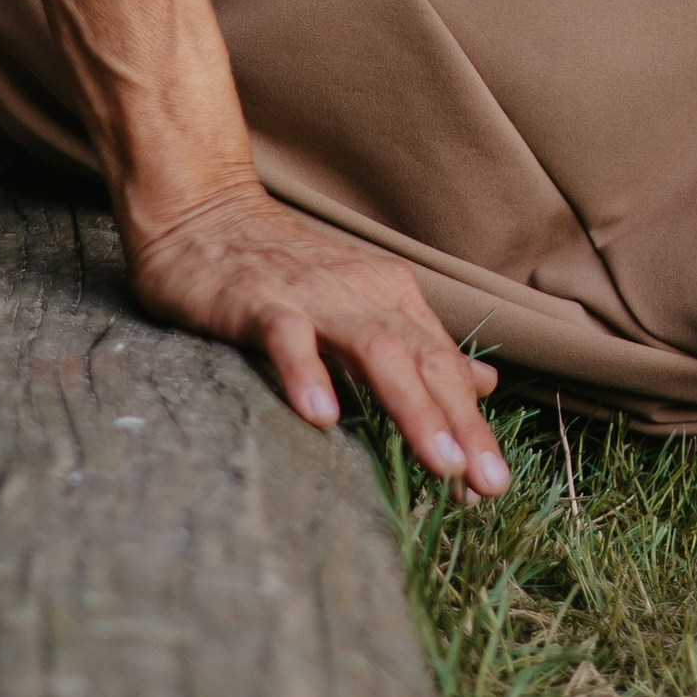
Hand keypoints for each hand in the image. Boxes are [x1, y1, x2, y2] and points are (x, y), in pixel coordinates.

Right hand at [129, 178, 510, 499]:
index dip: (471, 425)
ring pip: (376, 351)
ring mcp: (315, 296)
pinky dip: (307, 373)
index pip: (444, 367)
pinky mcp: (258, 301)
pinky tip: (322, 418)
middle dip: (461, 424)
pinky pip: (288, 338)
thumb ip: (418, 347)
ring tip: (440, 462)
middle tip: (488, 485)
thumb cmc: (284, 271)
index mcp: (394, 298)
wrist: (205, 212)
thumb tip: (484, 382)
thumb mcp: (362, 306)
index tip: (491, 484)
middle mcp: (366, 293)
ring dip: (413, 407)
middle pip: (425, 362)